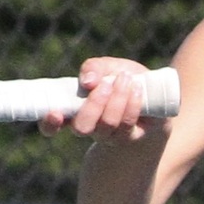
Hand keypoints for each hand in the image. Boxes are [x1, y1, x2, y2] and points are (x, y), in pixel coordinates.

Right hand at [39, 57, 160, 143]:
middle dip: (93, 106)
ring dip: (116, 99)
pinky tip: (137, 89)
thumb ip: (94, 68)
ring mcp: (109, 135)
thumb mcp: (108, 67)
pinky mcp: (130, 136)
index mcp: (74, 110)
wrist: (154, 96)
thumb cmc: (123, 79)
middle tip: (105, 85)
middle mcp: (89, 127)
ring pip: (107, 125)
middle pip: (82, 128)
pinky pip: (127, 124)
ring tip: (125, 79)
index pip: (51, 125)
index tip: (55, 112)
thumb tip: (87, 82)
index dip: (49, 123)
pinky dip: (131, 103)